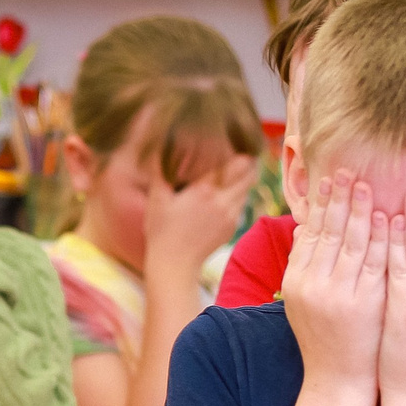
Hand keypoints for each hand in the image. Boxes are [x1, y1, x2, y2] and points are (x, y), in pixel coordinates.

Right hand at [143, 153, 257, 280]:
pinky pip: (241, 204)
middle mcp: (223, 201)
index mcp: (205, 191)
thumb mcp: (156, 199)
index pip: (234, 163)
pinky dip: (238, 195)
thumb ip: (160, 170)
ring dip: (245, 178)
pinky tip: (227, 192)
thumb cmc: (161, 231)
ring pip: (247, 189)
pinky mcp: (232, 227)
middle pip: (249, 173)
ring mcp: (230, 216)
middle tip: (244, 151)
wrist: (174, 265)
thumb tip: (160, 147)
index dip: (238, 150)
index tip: (236, 140)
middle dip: (248, 161)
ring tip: (238, 168)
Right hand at [277, 171, 387, 396]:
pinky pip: (375, 263)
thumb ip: (305, 263)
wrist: (339, 380)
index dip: (321, 204)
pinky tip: (388, 218)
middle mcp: (313, 284)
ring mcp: (338, 294)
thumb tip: (304, 226)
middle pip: (329, 231)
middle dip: (340, 199)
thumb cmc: (326, 337)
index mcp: (297, 279)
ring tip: (368, 185)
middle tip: (350, 171)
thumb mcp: (305, 300)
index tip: (330, 179)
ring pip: (352, 243)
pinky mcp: (363, 304)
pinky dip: (381, 238)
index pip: (310, 232)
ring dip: (361, 211)